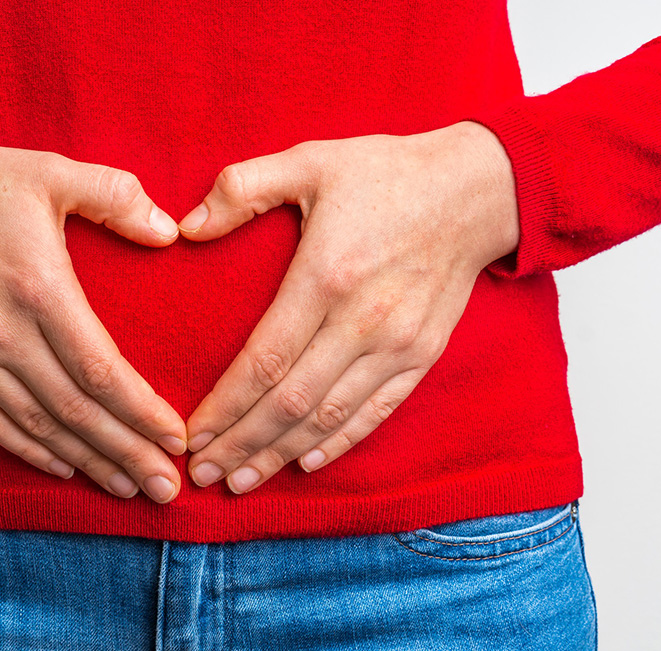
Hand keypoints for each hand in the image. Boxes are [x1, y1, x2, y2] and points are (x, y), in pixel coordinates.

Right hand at [0, 134, 186, 502]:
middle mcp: (2, 332)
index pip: (100, 369)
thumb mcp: (50, 170)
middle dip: (127, 453)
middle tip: (166, 488)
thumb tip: (170, 230)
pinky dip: (30, 451)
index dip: (142, 411)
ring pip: (38, 425)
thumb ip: (114, 196)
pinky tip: (63, 469)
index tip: (178, 438)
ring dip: (86, 462)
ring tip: (127, 488)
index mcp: (37, 286)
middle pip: (76, 410)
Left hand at [178, 121, 519, 493]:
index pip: (263, 361)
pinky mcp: (421, 355)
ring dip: (280, 454)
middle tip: (201, 473)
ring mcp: (397, 344)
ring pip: (329, 417)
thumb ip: (241, 188)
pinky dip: (338, 442)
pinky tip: (303, 462)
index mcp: (326, 276)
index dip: (225, 406)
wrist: (476, 189)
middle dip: (241, 444)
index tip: (191, 433)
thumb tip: (184, 226)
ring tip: (240, 481)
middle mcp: (362, 321)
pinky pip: (375, 412)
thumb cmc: (385, 172)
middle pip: (290, 402)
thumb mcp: (308, 160)